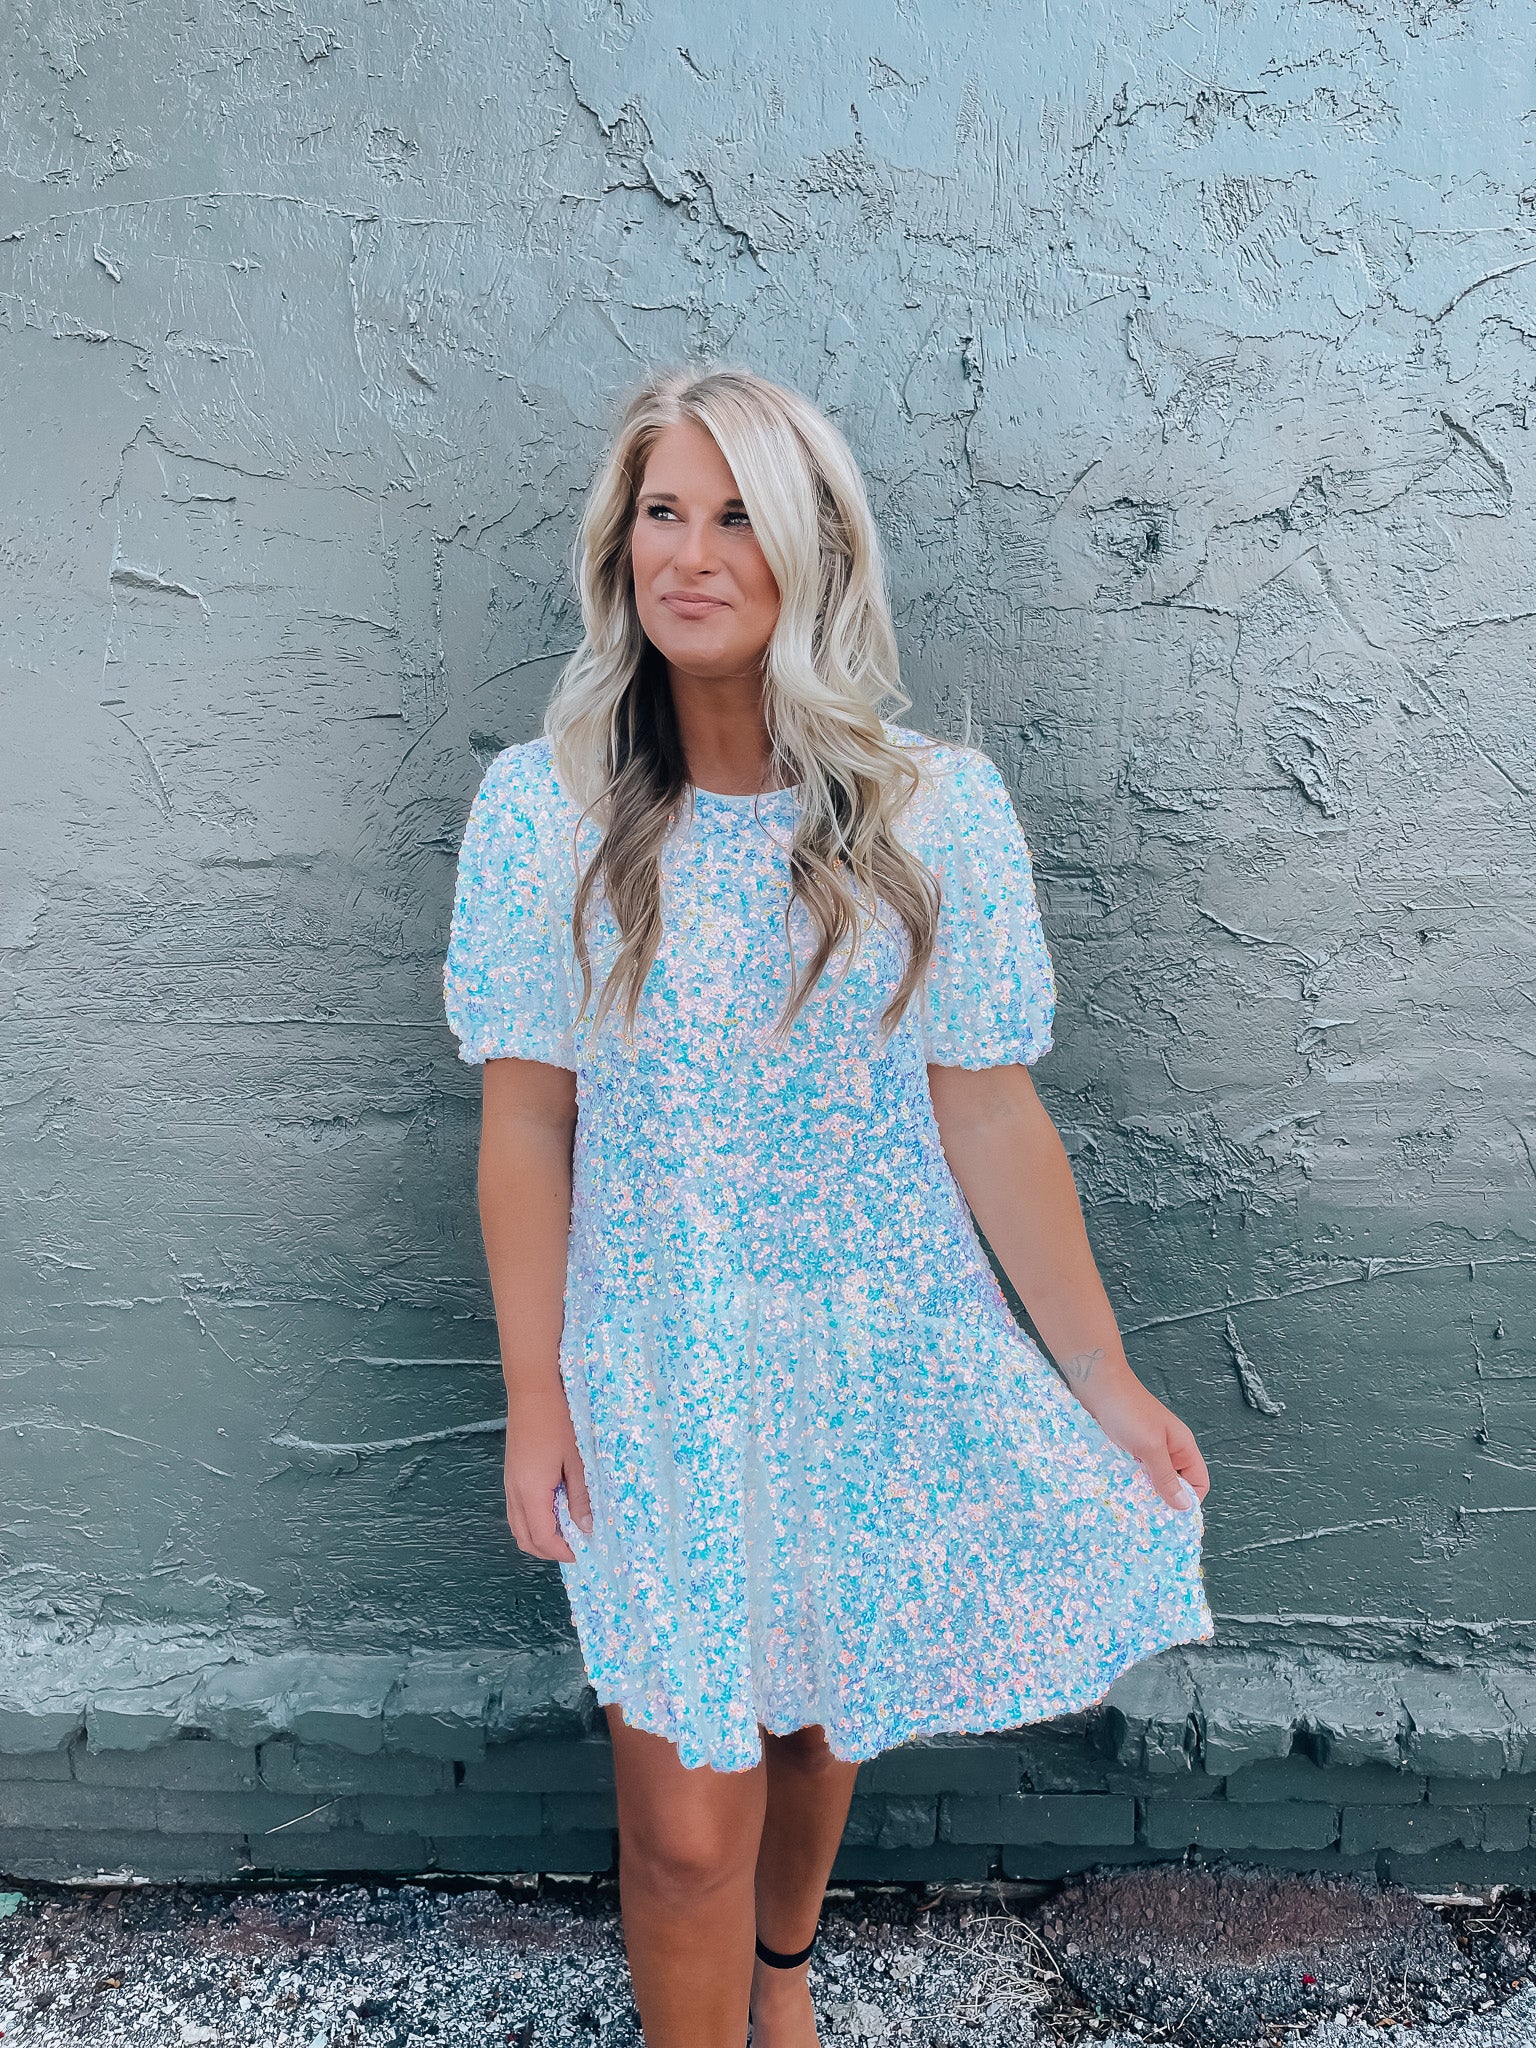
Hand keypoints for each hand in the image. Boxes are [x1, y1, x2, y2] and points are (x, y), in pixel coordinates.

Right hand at [503, 1373, 593, 1561]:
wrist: (533, 1390)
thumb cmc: (559, 1420)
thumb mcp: (577, 1460)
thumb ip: (581, 1496)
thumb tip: (587, 1527)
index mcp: (531, 1491)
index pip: (542, 1537)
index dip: (561, 1551)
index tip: (582, 1553)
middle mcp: (514, 1491)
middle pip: (524, 1537)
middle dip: (548, 1549)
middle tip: (575, 1547)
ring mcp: (509, 1482)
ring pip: (518, 1525)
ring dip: (539, 1536)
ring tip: (566, 1532)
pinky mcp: (511, 1473)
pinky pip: (517, 1509)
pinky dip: (533, 1520)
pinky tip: (555, 1509)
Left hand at [1060, 1352, 1210, 1511]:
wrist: (1096, 1383)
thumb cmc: (1127, 1409)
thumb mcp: (1150, 1447)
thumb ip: (1166, 1476)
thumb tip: (1185, 1506)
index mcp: (1182, 1446)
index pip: (1197, 1482)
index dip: (1190, 1501)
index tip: (1173, 1520)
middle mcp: (1166, 1449)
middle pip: (1173, 1483)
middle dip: (1163, 1500)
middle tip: (1148, 1518)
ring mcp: (1144, 1449)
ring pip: (1150, 1480)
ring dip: (1142, 1492)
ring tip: (1130, 1505)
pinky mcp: (1124, 1448)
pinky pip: (1131, 1472)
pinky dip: (1126, 1482)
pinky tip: (1116, 1490)